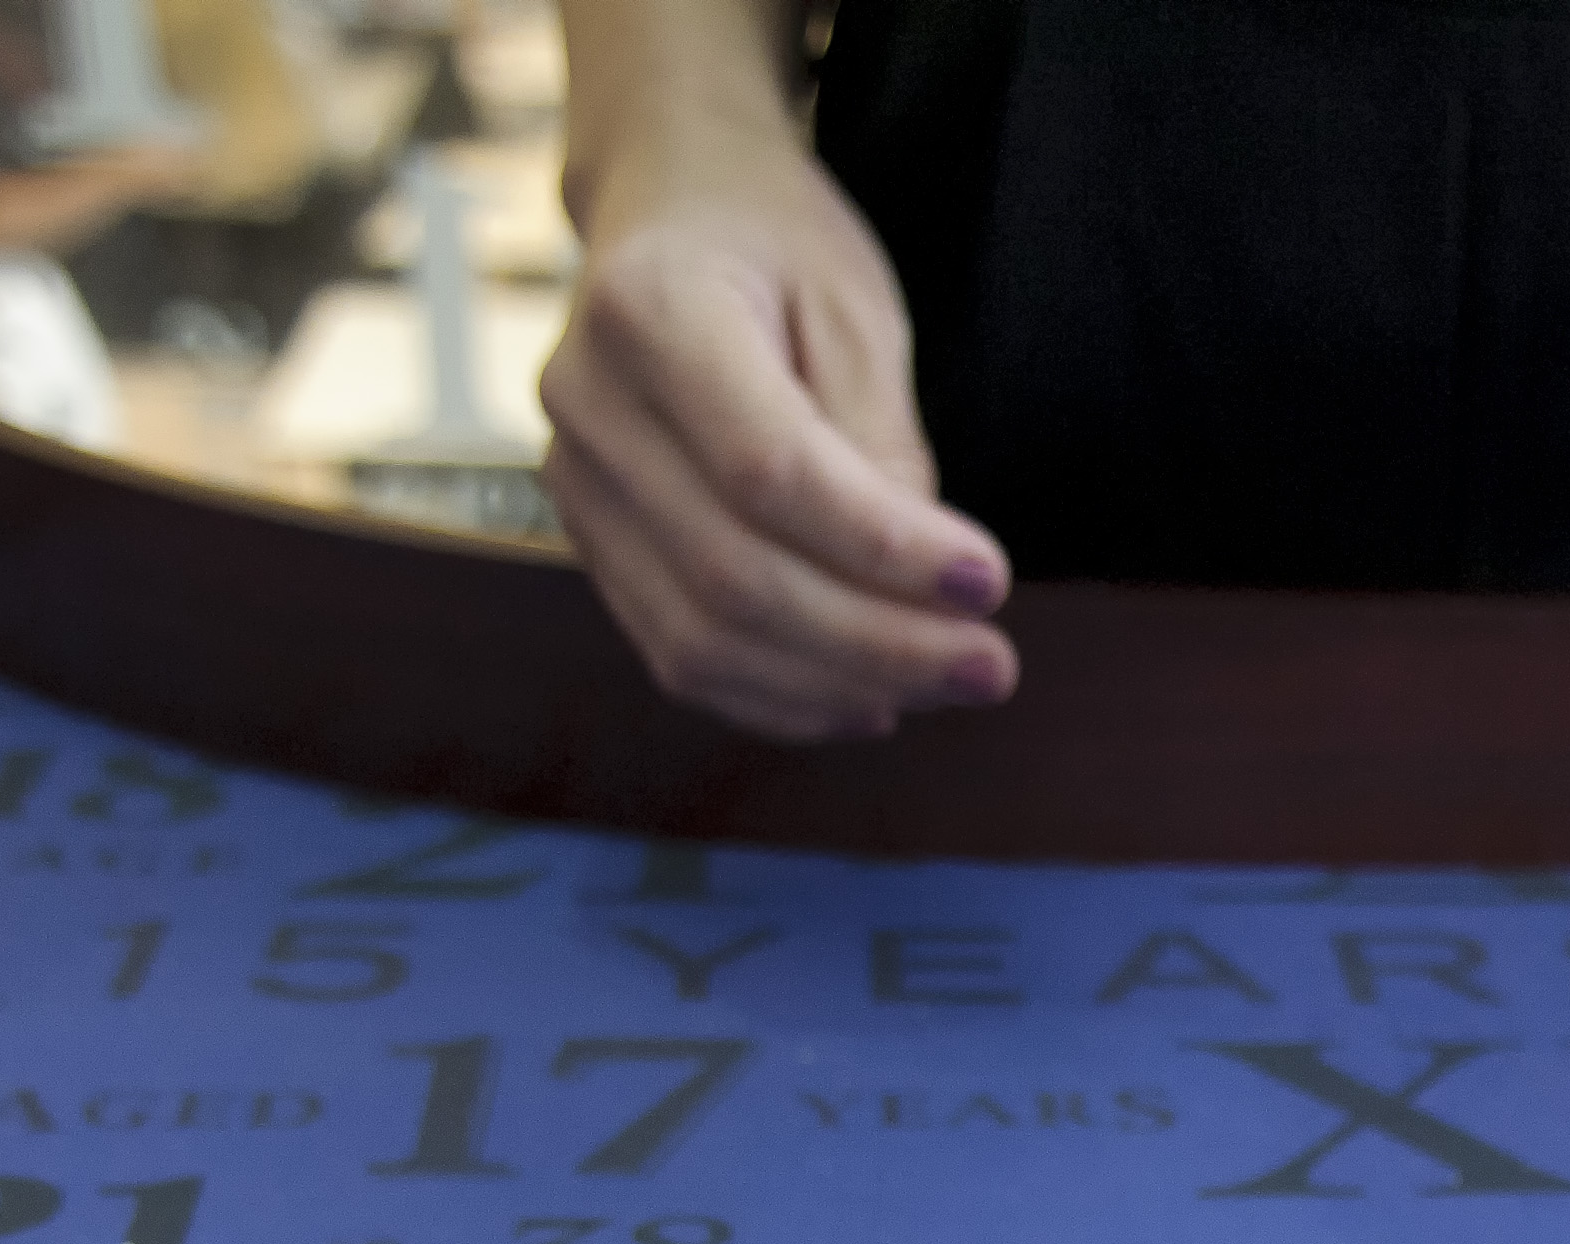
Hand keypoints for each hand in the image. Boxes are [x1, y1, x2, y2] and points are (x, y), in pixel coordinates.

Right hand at [540, 127, 1016, 740]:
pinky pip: (679, 656)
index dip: (883, 548)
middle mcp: (589, 404)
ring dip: (836, 685)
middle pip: (733, 575)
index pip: (768, 472)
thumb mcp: (853, 307)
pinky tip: (868, 701)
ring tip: (945, 684)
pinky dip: (780, 699)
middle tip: (993, 666)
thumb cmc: (777, 247)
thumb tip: (918, 591)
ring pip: (700, 639)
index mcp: (650, 311)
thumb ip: (880, 441)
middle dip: (877, 642)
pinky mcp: (593, 542)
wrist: (669, 215)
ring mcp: (575, 483)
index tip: (990, 581)